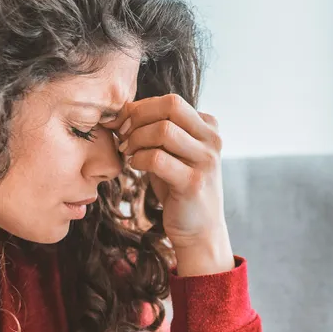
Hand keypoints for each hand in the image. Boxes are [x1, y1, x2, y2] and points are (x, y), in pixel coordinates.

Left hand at [112, 93, 227, 249]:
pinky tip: (134, 166)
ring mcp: (206, 160)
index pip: (170, 101)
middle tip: (122, 135)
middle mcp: (212, 139)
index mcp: (208, 127)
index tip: (122, 124)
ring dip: (136, 139)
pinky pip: (157, 158)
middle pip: (170, 106)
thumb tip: (120, 112)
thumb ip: (154, 130)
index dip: (140, 108)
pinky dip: (138, 159)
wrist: (199, 230)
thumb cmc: (178, 188)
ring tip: (128, 152)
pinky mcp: (193, 182)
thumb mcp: (170, 153)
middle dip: (138, 117)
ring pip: (163, 130)